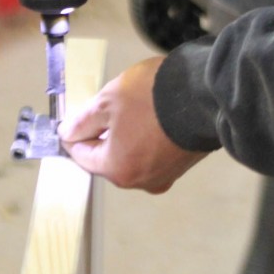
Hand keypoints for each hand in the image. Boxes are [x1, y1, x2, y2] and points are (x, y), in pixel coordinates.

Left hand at [58, 58, 208, 192]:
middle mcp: (141, 180)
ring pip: (132, 155)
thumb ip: (83, 121)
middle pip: (108, 158)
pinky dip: (147, 137)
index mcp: (118, 169)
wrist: (205, 93)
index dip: (75, 134)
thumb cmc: (153, 97)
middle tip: (105, 105)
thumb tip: (67, 133)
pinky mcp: (182, 163)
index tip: (75, 116)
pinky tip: (151, 114)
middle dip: (102, 133)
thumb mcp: (107, 101)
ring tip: (131, 106)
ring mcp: (164, 174)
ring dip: (126, 134)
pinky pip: (154, 152)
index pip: (82, 156)